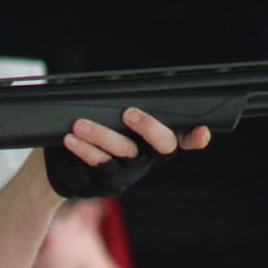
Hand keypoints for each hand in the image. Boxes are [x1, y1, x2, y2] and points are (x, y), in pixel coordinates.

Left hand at [43, 107, 209, 198]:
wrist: (65, 164)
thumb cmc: (95, 128)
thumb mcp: (110, 116)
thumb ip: (123, 104)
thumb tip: (117, 86)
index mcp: (157, 139)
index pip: (184, 138)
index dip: (195, 137)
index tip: (202, 131)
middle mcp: (148, 156)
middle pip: (161, 145)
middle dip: (149, 127)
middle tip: (129, 113)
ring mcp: (129, 171)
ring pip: (123, 151)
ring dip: (101, 135)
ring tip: (80, 124)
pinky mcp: (108, 181)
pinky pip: (98, 162)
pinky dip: (83, 149)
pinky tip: (71, 138)